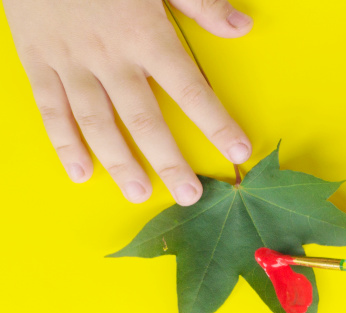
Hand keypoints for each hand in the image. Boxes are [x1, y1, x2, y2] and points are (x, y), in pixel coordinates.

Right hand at [3, 0, 252, 203]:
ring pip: (97, 123)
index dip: (215, 122)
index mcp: (144, 31)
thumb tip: (240, 27)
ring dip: (119, 162)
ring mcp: (70, 60)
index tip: (237, 149)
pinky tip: (82, 173)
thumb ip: (199, 2)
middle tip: (188, 194)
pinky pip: (51, 110)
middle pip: (143, 119)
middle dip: (168, 160)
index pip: (188, 87)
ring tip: (139, 193)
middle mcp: (109, 54)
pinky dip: (64, 144)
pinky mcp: (37, 61)